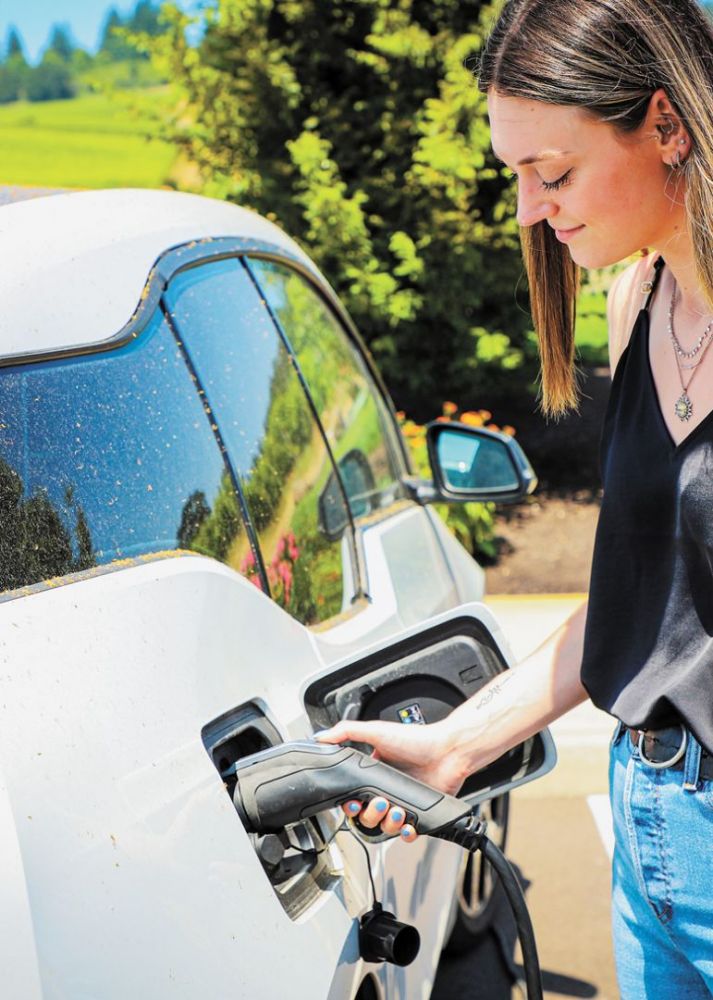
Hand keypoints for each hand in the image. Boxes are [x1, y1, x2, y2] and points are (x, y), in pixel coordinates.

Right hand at [315, 718, 464, 842]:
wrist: (448, 751)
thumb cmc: (416, 739)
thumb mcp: (376, 731)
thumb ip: (346, 732)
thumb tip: (320, 737)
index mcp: (374, 774)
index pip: (353, 797)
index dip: (350, 805)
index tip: (352, 803)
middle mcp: (387, 790)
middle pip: (367, 816)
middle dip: (369, 814)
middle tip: (379, 802)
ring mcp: (403, 803)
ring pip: (385, 827)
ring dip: (388, 823)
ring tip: (397, 809)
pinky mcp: (420, 815)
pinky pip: (407, 833)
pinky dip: (405, 833)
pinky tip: (407, 825)